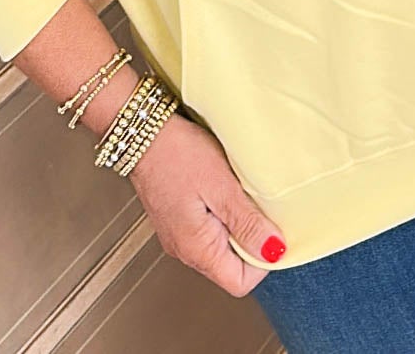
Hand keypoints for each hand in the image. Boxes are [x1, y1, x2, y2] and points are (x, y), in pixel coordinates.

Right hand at [127, 110, 285, 296]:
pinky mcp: (177, 218)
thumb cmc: (175, 153)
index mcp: (196, 249)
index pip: (239, 282)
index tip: (271, 230)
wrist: (141, 131)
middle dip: (249, 238)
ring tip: (234, 192)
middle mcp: (184, 249)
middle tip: (252, 203)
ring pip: (220, 245)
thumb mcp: (221, 185)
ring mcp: (178, 235)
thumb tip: (273, 250)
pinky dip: (220, 212)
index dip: (262, 260)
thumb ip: (247, 222)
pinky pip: (208, 228)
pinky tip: (220, 188)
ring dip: (235, 223)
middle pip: (230, 266)